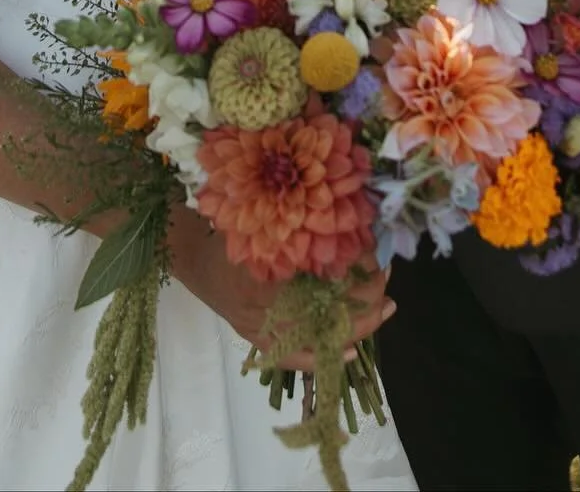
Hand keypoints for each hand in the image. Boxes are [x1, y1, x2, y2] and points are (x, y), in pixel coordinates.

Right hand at [168, 206, 394, 366]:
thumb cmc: (231, 230)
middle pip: (332, 310)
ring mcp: (265, 327)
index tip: (377, 251)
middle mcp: (271, 305)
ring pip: (322, 335)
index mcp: (275, 270)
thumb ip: (304, 231)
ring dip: (357, 322)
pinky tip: (351, 350)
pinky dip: (324, 354)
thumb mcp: (269, 223)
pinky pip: (296, 356)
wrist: (193, 255)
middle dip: (366, 295)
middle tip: (386, 274)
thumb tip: (355, 229)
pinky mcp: (259, 339)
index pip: (331, 276)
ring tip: (384, 306)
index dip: (359, 266)